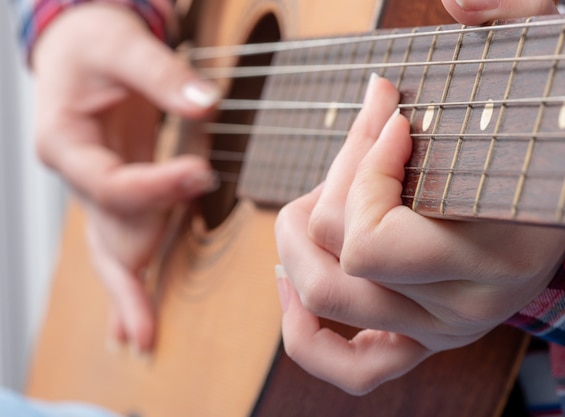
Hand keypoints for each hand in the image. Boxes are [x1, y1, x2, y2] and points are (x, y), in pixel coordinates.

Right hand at [32, 3, 219, 353]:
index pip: (110, 183)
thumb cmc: (93, 41)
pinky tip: (132, 316)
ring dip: (126, 293)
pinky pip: (124, 237)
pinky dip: (130, 276)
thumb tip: (207, 104)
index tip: (201, 173)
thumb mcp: (122, 43)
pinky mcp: (118, 190)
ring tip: (139, 338)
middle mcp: (76, 174)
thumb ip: (161, 74)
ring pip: (110, 247)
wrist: (79, 44)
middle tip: (142, 332)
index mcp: (64, 141)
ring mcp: (96, 188)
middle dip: (124, 283)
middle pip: (100, 237)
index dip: (156, 186)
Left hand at [274, 0, 564, 394]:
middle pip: (341, 263)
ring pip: (327, 302)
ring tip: (309, 201)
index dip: (362, 169)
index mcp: (495, 256)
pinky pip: (350, 367)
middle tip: (353, 143)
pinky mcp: (419, 340)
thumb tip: (457, 1)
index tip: (390, 117)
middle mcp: (464, 308)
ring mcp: (437, 329)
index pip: (373, 240)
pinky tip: (291, 280)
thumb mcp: (537, 68)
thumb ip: (511, 17)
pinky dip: (305, 334)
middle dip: (329, 187)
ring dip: (296, 245)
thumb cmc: (542, 131)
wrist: (557, 192)